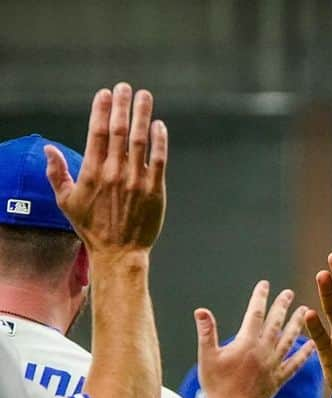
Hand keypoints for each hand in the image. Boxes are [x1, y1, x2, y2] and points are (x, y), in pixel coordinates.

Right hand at [44, 83, 166, 256]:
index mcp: (93, 171)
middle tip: (126, 87)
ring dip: (142, 115)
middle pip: (119, 130)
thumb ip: (56, 173)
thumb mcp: (66, 201)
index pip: (97, 132)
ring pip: (140, 141)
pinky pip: (159, 160)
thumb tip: (48, 149)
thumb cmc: (91, 228)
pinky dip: (160, 141)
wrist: (119, 252)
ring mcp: (136, 181)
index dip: (102, 109)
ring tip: (145, 97)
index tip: (106, 93)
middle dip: (123, 105)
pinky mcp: (155, 190)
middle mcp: (115, 172)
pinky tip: (159, 126)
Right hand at [195, 281, 312, 397]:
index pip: (255, 314)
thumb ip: (207, 332)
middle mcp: (264, 352)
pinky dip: (305, 354)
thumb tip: (201, 310)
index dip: (260, 298)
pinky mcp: (280, 379)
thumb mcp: (207, 357)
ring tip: (305, 310)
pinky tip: (313, 345)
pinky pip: (296, 364)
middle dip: (282, 306)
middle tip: (289, 293)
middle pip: (276, 324)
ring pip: (290, 340)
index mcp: (247, 343)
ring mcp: (274, 365)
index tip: (265, 284)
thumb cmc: (216, 385)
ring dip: (298, 324)